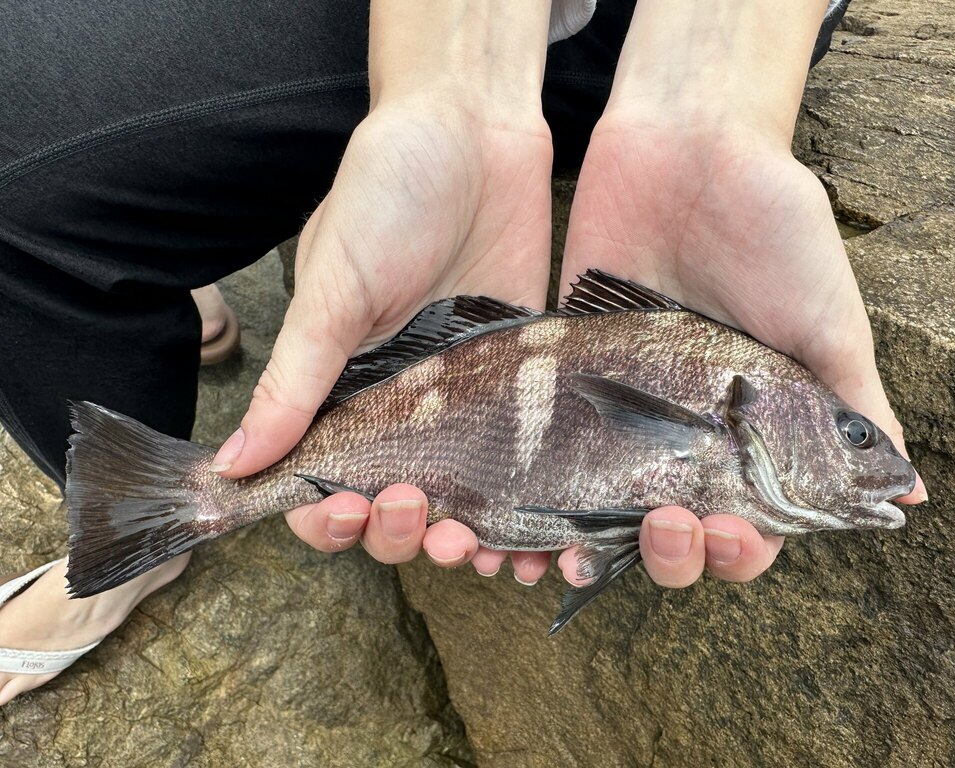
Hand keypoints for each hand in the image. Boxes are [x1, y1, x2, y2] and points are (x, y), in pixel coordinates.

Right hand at [211, 103, 552, 567]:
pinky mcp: (524, 380)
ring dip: (467, 541)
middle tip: (419, 515)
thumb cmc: (387, 193)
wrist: (473, 128)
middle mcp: (404, 406)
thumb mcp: (334, 286)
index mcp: (342, 388)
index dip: (327, 517)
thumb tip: (234, 467)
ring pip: (464, 499)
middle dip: (402, 533)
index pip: (322, 481)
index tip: (345, 513)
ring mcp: (468, 399)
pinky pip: (527, 460)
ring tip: (482, 551)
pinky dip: (531, 508)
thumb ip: (296, 379)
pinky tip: (542, 542)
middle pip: (395, 506)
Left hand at [556, 116, 925, 588]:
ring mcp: (621, 404)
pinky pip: (542, 441)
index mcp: (753, 432)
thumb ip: (851, 404)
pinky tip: (516, 520)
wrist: (690, 143)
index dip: (737, 549)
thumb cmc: (775, 228)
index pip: (747, 525)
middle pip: (670, 530)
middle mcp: (685, 430)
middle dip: (667, 552)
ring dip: (587, 544)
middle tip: (663, 528)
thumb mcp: (825, 317)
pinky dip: (528, 490)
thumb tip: (909, 494)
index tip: (725, 532)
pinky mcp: (568, 367)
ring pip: (597, 504)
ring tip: (569, 555)